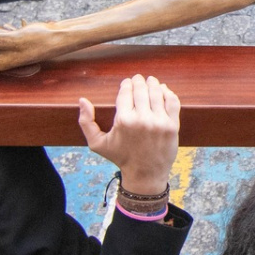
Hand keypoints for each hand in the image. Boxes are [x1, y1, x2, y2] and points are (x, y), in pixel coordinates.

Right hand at [78, 75, 180, 196]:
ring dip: (153, 84)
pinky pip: (172, 101)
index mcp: (123, 121)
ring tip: (150, 81)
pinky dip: (168, 93)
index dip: (126, 84)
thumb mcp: (97, 144)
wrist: (145, 175)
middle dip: (139, 81)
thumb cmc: (120, 158)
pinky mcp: (172, 126)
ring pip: (157, 92)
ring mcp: (159, 122)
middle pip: (141, 89)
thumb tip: (82, 100)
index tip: (127, 83)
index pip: (126, 92)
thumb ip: (86, 122)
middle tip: (138, 79)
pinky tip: (163, 90)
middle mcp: (142, 119)